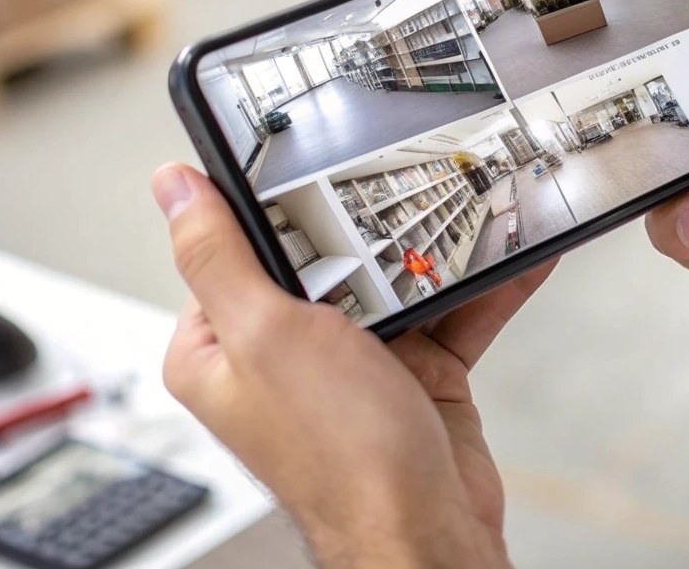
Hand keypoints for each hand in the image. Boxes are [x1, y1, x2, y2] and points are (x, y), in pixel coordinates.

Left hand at [154, 164, 551, 568]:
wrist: (425, 532)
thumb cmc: (340, 457)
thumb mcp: (266, 333)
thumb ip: (220, 255)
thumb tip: (173, 187)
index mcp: (222, 347)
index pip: (237, 247)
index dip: (275, 205)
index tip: (311, 156)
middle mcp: (284, 356)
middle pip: (329, 257)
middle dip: (374, 225)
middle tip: (409, 180)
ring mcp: (353, 366)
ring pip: (398, 282)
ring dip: (442, 254)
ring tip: (477, 210)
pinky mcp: (413, 377)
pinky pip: (449, 315)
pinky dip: (483, 288)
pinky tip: (515, 259)